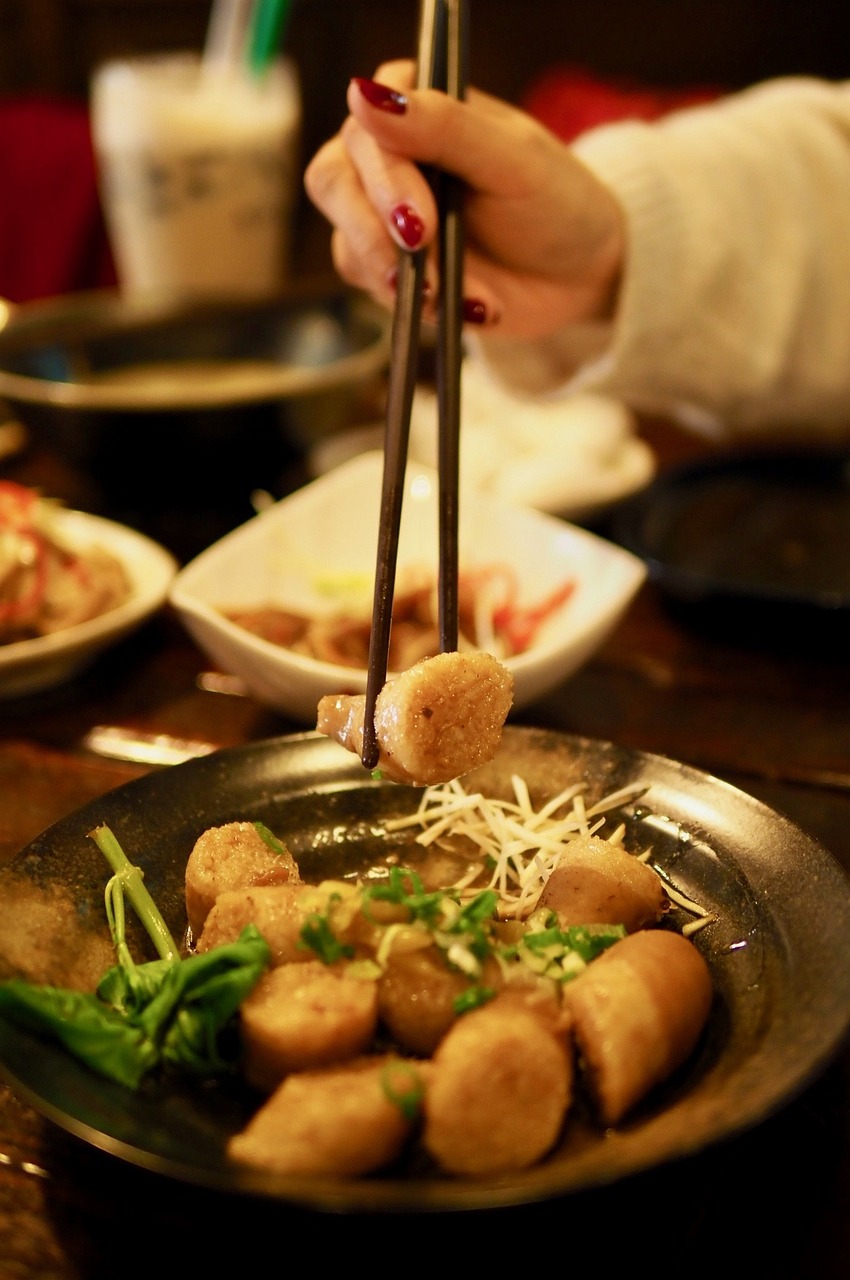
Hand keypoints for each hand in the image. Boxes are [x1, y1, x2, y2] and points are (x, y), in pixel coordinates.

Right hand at [304, 60, 625, 338]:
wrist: (577, 276)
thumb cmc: (554, 202)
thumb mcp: (513, 158)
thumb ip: (444, 125)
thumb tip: (363, 94)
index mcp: (415, 107)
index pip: (365, 128)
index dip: (383, 177)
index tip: (421, 221)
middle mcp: (387, 156)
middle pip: (333, 181)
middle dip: (375, 229)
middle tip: (422, 253)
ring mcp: (381, 217)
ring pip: (346, 241)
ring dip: (396, 274)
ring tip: (451, 292)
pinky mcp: (388, 270)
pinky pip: (372, 288)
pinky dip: (417, 303)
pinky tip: (468, 305)